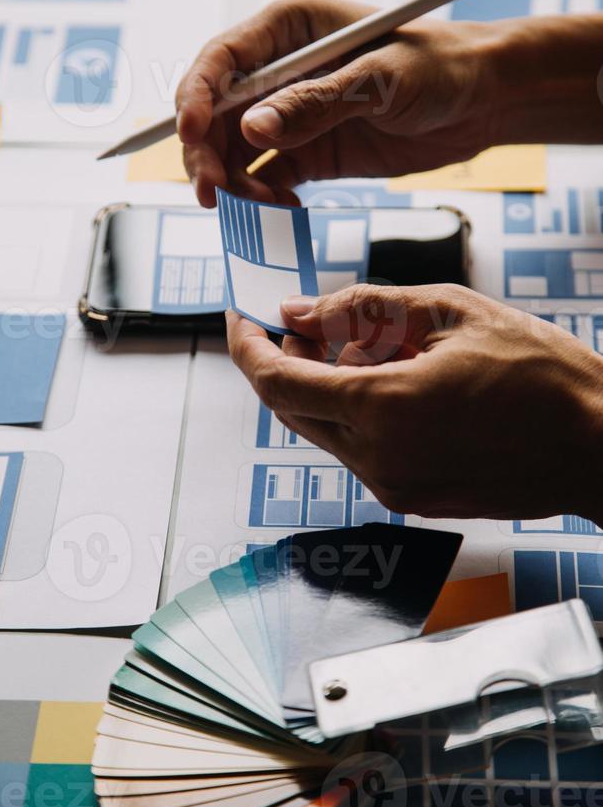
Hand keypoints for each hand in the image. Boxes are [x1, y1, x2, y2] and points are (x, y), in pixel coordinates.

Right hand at [176, 0, 503, 206]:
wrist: (482, 101)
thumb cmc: (441, 66)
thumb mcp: (380, 79)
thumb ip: (316, 104)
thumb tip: (251, 130)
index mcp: (290, 28)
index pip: (222, 59)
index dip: (195, 96)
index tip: (189, 136)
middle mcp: (281, 70)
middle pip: (216, 112)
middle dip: (205, 153)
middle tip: (210, 195)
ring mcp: (291, 114)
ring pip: (234, 151)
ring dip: (233, 183)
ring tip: (260, 206)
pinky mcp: (307, 151)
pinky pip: (266, 177)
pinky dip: (262, 199)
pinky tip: (280, 211)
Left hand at [226, 285, 602, 523]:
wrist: (600, 446)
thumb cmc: (541, 373)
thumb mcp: (449, 312)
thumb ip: (362, 308)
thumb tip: (299, 311)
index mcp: (383, 408)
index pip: (275, 380)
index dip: (246, 344)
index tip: (240, 314)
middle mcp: (377, 458)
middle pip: (292, 406)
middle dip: (284, 358)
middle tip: (306, 319)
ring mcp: (393, 486)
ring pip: (323, 427)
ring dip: (323, 383)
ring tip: (365, 341)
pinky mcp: (411, 498)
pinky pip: (357, 447)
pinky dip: (353, 409)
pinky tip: (390, 377)